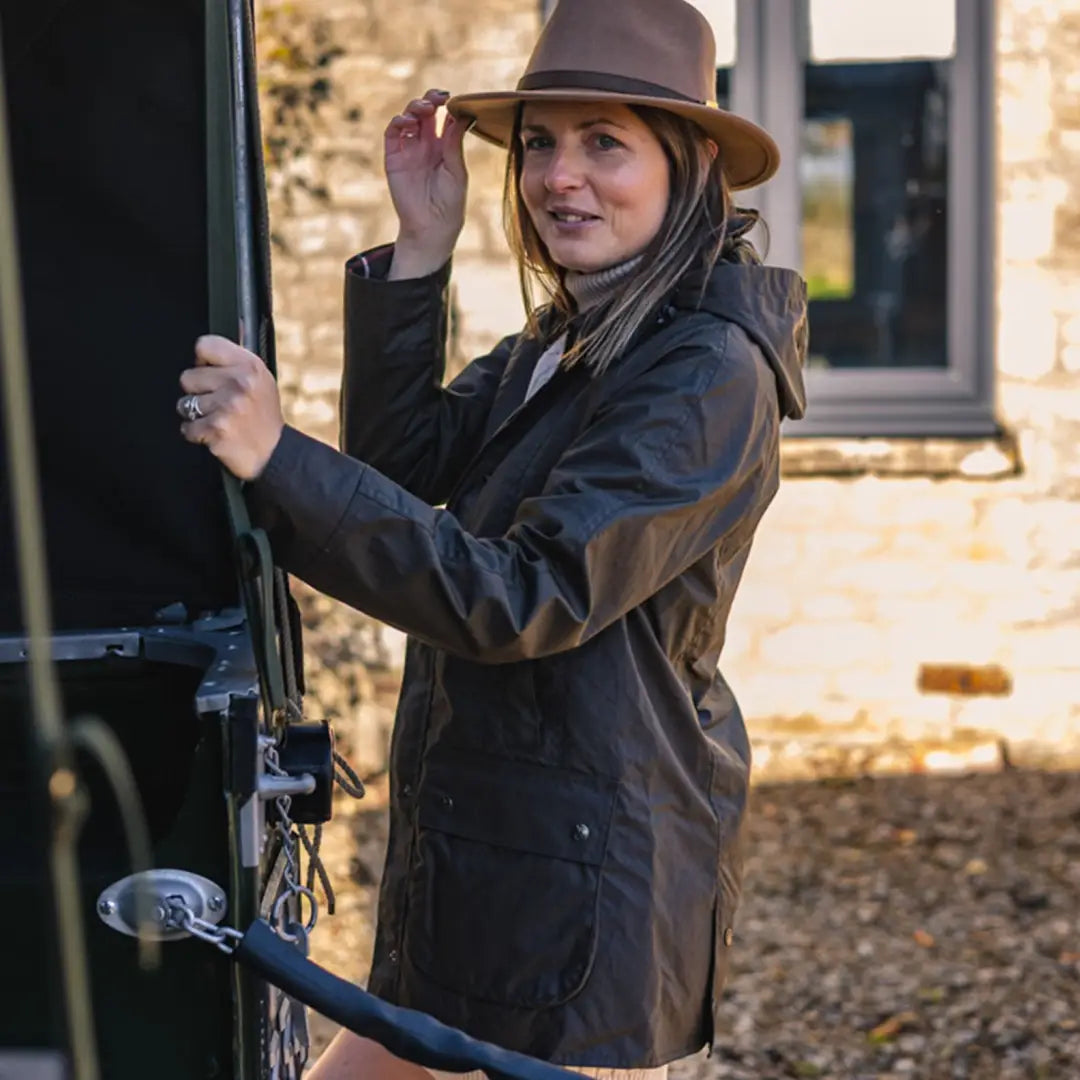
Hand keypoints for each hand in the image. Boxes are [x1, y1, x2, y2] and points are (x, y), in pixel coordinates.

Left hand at [178, 336, 283, 480]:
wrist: (275, 454)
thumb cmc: (264, 417)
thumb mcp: (261, 380)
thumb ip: (239, 357)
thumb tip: (237, 319)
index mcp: (250, 365)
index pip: (204, 346)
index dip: (202, 362)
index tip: (211, 375)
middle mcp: (239, 383)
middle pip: (187, 377)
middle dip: (198, 393)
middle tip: (219, 404)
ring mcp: (227, 407)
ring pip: (184, 404)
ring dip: (196, 416)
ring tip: (219, 420)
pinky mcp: (216, 430)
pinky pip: (187, 428)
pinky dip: (197, 435)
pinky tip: (216, 436)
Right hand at [385, 88, 469, 275]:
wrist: (432, 227)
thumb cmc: (450, 203)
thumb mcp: (457, 171)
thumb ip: (454, 144)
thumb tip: (463, 115)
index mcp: (444, 147)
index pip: (442, 118)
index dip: (446, 105)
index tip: (451, 99)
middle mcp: (425, 145)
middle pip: (425, 113)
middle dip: (430, 100)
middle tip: (438, 98)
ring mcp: (409, 150)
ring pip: (408, 119)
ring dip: (414, 108)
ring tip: (424, 109)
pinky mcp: (394, 158)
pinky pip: (392, 134)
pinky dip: (398, 122)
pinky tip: (408, 121)